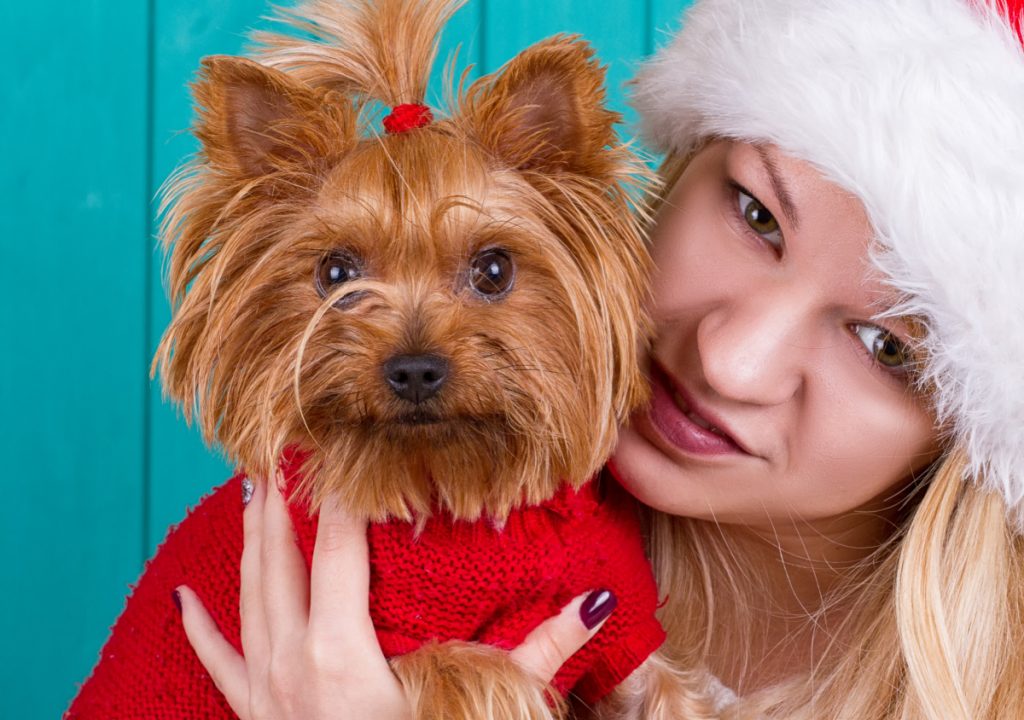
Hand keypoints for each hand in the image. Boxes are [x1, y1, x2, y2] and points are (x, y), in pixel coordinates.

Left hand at [175, 476, 614, 719]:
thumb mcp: (483, 703)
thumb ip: (540, 652)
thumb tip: (594, 604)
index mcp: (342, 651)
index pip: (338, 547)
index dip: (342, 496)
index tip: (347, 452)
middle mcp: (293, 661)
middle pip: (282, 560)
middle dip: (283, 502)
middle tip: (283, 450)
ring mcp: (267, 691)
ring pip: (250, 596)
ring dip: (251, 542)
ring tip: (249, 490)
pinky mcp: (255, 717)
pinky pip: (219, 664)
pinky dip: (202, 629)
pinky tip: (183, 600)